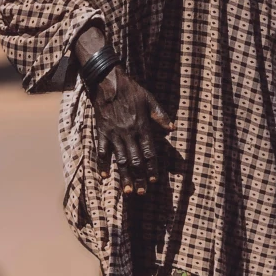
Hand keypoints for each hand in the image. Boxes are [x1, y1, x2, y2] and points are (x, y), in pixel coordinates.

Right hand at [93, 66, 173, 195]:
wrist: (109, 82)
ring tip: (128, 191)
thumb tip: (172, 128)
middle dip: (140, 177)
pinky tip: (105, 175)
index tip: (154, 180)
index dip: (152, 167)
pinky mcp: (102, 132)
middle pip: (135, 160)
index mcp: (142, 126)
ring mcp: (114, 134)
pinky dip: (103, 164)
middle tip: (142, 192)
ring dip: (125, 176)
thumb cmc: (131, 90)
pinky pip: (102, 151)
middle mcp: (129, 133)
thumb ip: (160, 115)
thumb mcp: (149, 99)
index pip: (149, 152)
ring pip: (120, 159)